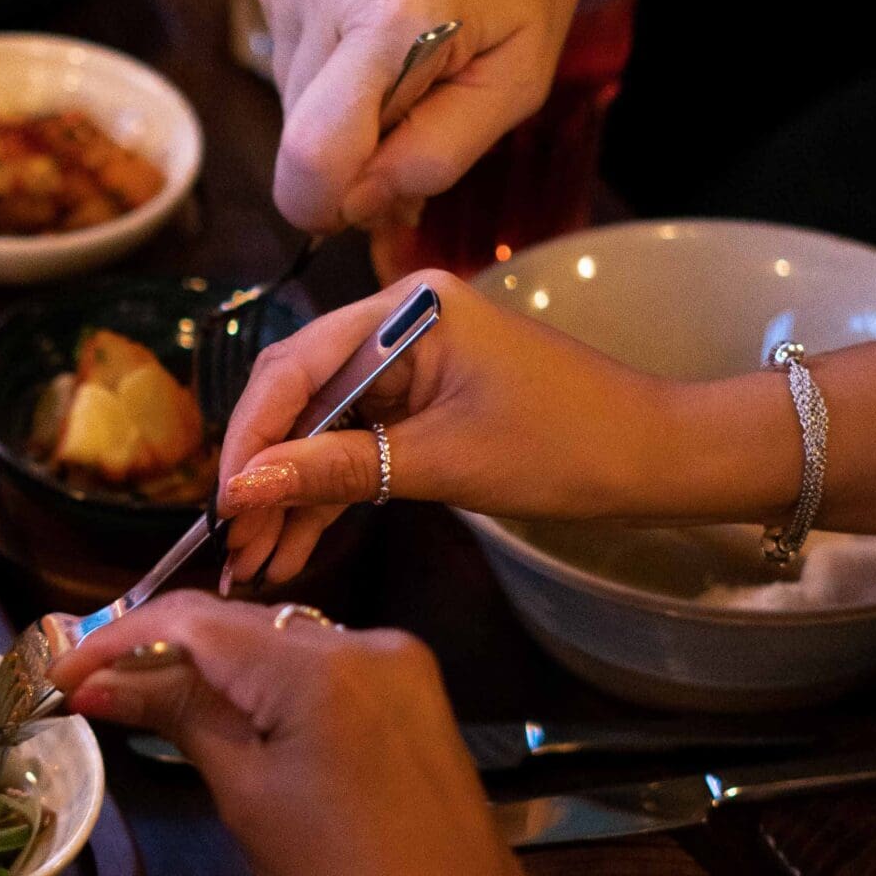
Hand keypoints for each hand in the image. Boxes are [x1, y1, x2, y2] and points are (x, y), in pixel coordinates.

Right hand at [52, 594, 530, 875]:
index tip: (63, 673)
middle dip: (161, 652)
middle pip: (236, 624)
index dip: (118, 638)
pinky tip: (229, 716)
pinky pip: (319, 666)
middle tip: (94, 691)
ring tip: (148, 704)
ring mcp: (394, 660)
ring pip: (276, 642)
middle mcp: (361, 639)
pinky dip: (267, 684)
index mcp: (317, 665)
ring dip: (213, 668)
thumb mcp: (247, 798)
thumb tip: (100, 683)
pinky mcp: (410, 689)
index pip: (194, 621)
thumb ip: (179, 717)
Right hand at [212, 274, 684, 585]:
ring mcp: (406, 368)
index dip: (249, 436)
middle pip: (298, 399)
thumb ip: (336, 470)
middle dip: (261, 476)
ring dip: (287, 497)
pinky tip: (290, 548)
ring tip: (252, 565)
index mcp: (404, 311)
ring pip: (319, 432)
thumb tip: (241, 487)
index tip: (220, 499)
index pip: (294, 366)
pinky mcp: (417, 406)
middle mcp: (395, 326)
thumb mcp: (441, 462)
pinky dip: (326, 497)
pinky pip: (353, 449)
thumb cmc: (566, 446)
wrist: (654, 460)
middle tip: (228, 543)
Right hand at [259, 0, 634, 230]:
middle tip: (423, 109)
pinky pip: (287, 51)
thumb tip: (365, 204)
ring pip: (292, 97)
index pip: (311, 158)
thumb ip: (442, 151)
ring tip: (409, 45)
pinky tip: (379, 14)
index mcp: (394, 20)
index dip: (327, 206)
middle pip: (300, 136)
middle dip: (353, 152)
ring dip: (345, 102)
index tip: (367, 205)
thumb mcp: (521, 72)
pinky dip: (331, 58)